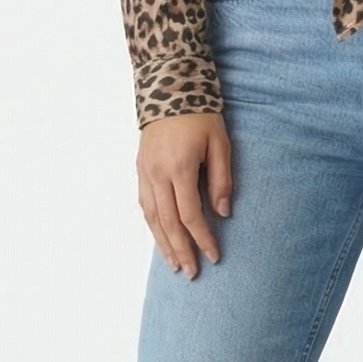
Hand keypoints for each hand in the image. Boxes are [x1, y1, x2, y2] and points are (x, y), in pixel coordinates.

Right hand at [137, 111, 232, 278]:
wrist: (168, 88)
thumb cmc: (200, 115)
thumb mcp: (220, 144)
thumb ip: (222, 180)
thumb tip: (222, 214)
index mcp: (180, 168)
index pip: (191, 215)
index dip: (203, 239)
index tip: (214, 256)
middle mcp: (158, 175)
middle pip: (168, 223)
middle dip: (181, 250)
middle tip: (191, 273)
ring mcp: (145, 173)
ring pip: (152, 218)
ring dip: (164, 244)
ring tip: (174, 264)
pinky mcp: (140, 169)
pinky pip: (144, 205)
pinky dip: (153, 226)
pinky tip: (161, 238)